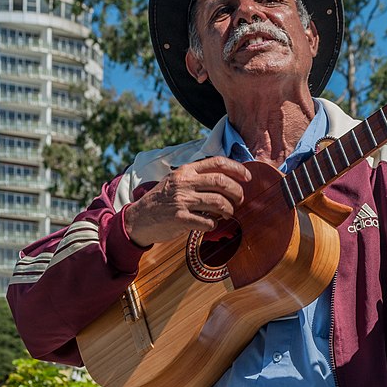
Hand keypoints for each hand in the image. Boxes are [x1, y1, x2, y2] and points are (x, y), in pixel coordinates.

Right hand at [124, 157, 251, 245]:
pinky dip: (215, 223)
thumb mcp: (176, 179)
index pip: (218, 162)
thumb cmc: (163, 199)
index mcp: (186, 170)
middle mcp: (185, 182)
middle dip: (237, 192)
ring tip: (229, 213)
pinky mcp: (180, 218)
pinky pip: (208, 221)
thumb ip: (197, 176)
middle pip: (222, 182)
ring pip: (219, 202)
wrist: (139, 218)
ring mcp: (182, 200)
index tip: (248, 177)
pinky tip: (212, 223)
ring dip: (229, 210)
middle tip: (240, 200)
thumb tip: (227, 176)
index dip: (237, 168)